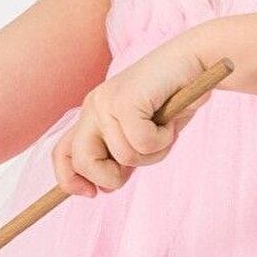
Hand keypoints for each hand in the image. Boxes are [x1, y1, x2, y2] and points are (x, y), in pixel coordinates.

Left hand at [52, 35, 212, 197]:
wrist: (194, 62)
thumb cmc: (173, 101)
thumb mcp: (141, 137)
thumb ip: (120, 158)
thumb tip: (103, 188)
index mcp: (92, 116)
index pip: (62, 155)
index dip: (70, 181)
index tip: (93, 194)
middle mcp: (94, 107)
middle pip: (82, 162)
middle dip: (111, 177)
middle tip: (138, 162)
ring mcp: (107, 102)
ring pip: (124, 157)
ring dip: (154, 153)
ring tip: (165, 129)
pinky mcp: (126, 100)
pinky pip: (142, 143)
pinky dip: (164, 140)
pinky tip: (170, 121)